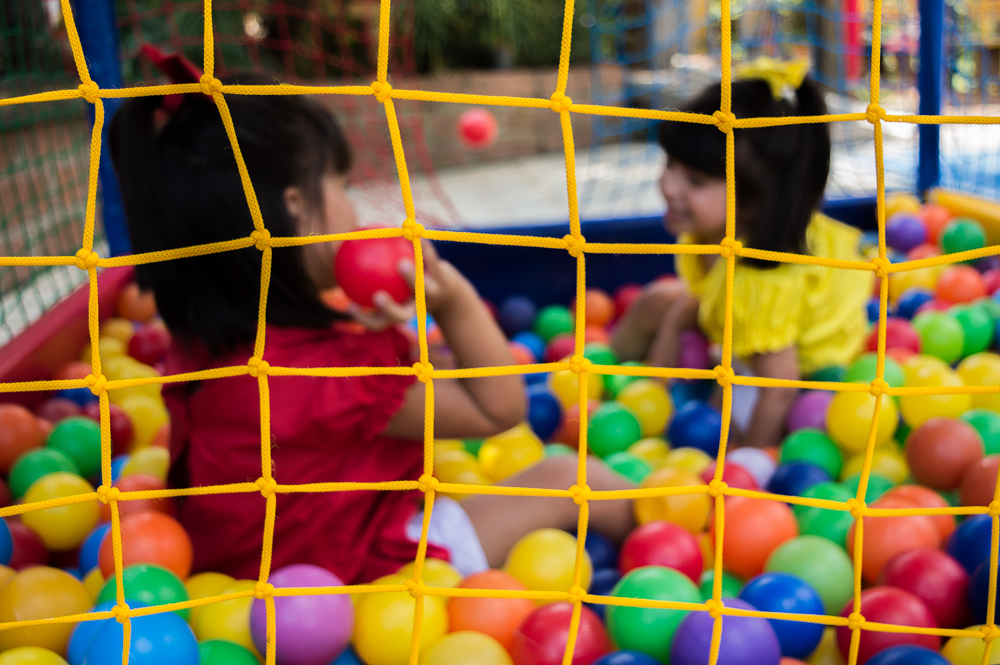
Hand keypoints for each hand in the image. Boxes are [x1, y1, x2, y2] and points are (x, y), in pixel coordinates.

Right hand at [347, 240, 470, 330]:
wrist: (450, 292)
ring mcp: (430, 294)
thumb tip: (342, 253)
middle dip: (389, 309)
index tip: (350, 306)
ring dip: (411, 278)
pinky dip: (423, 248)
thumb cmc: (412, 286)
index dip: (363, 319)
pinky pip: (431, 261)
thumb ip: (369, 273)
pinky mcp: (443, 278)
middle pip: (401, 316)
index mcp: (400, 311)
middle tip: (376, 296)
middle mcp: (415, 306)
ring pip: (421, 288)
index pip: (379, 322)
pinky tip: (414, 233)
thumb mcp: (392, 282)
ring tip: (401, 263)